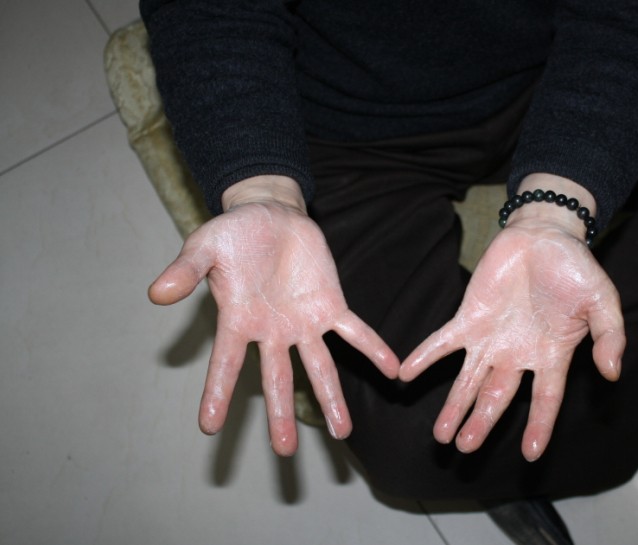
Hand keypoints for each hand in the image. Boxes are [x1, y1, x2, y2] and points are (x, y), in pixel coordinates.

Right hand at [149, 176, 398, 454]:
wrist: (271, 213)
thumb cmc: (233, 233)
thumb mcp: (204, 247)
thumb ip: (186, 271)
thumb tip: (156, 293)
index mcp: (238, 321)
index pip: (225, 364)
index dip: (217, 394)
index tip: (209, 427)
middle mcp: (272, 331)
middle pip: (277, 379)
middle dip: (281, 414)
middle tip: (284, 452)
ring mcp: (304, 321)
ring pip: (319, 366)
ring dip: (332, 397)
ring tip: (343, 432)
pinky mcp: (330, 305)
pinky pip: (354, 331)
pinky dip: (373, 348)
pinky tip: (392, 369)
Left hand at [399, 175, 624, 460]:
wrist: (543, 236)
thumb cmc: (576, 268)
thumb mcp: (602, 301)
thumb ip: (609, 336)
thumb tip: (612, 373)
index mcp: (551, 355)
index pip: (545, 400)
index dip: (539, 426)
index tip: (531, 454)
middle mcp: (517, 354)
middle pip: (496, 397)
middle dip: (480, 423)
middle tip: (464, 448)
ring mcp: (490, 338)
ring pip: (468, 380)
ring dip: (454, 406)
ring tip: (439, 435)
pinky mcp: (468, 317)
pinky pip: (443, 342)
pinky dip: (424, 357)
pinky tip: (405, 375)